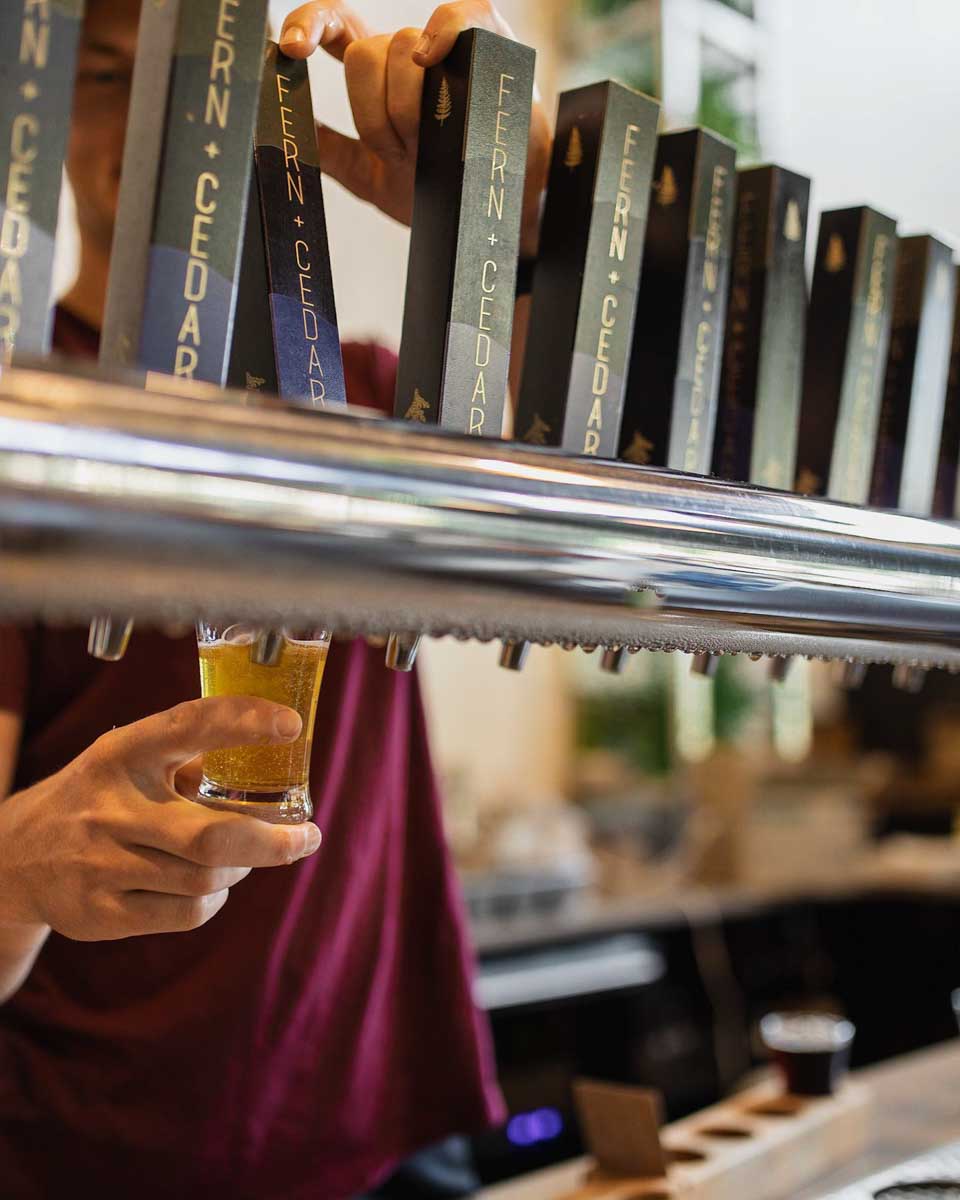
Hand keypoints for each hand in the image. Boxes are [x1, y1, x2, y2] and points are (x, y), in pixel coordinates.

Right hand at [0, 697, 321, 941]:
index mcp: (120, 755)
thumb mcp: (128, 762)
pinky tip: (212, 887)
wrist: (14, 858)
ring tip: (247, 858)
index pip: (186, 727)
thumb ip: (190, 758)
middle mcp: (109, 809)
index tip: (290, 725)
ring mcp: (101, 866)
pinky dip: (214, 901)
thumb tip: (271, 756)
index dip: (241, 722)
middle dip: (273, 841)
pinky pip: (186, 914)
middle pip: (211, 837)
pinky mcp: (100, 915)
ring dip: (242, 870)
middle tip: (307, 835)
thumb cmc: (98, 798)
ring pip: (205, 879)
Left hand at [279, 1, 551, 255]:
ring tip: (427, 144)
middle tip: (397, 152)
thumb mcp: (372, 179)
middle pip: (364, 51)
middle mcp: (407, 55)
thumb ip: (329, 152)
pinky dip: (443, 31)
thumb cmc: (438, 192)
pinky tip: (435, 58)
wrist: (495, 212)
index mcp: (378, 78)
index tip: (290, 52)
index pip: (334, 30)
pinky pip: (457, 15)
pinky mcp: (487, 43)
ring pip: (403, 48)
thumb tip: (282, 133)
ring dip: (407, 106)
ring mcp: (446, 47)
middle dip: (372, 110)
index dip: (308, 27)